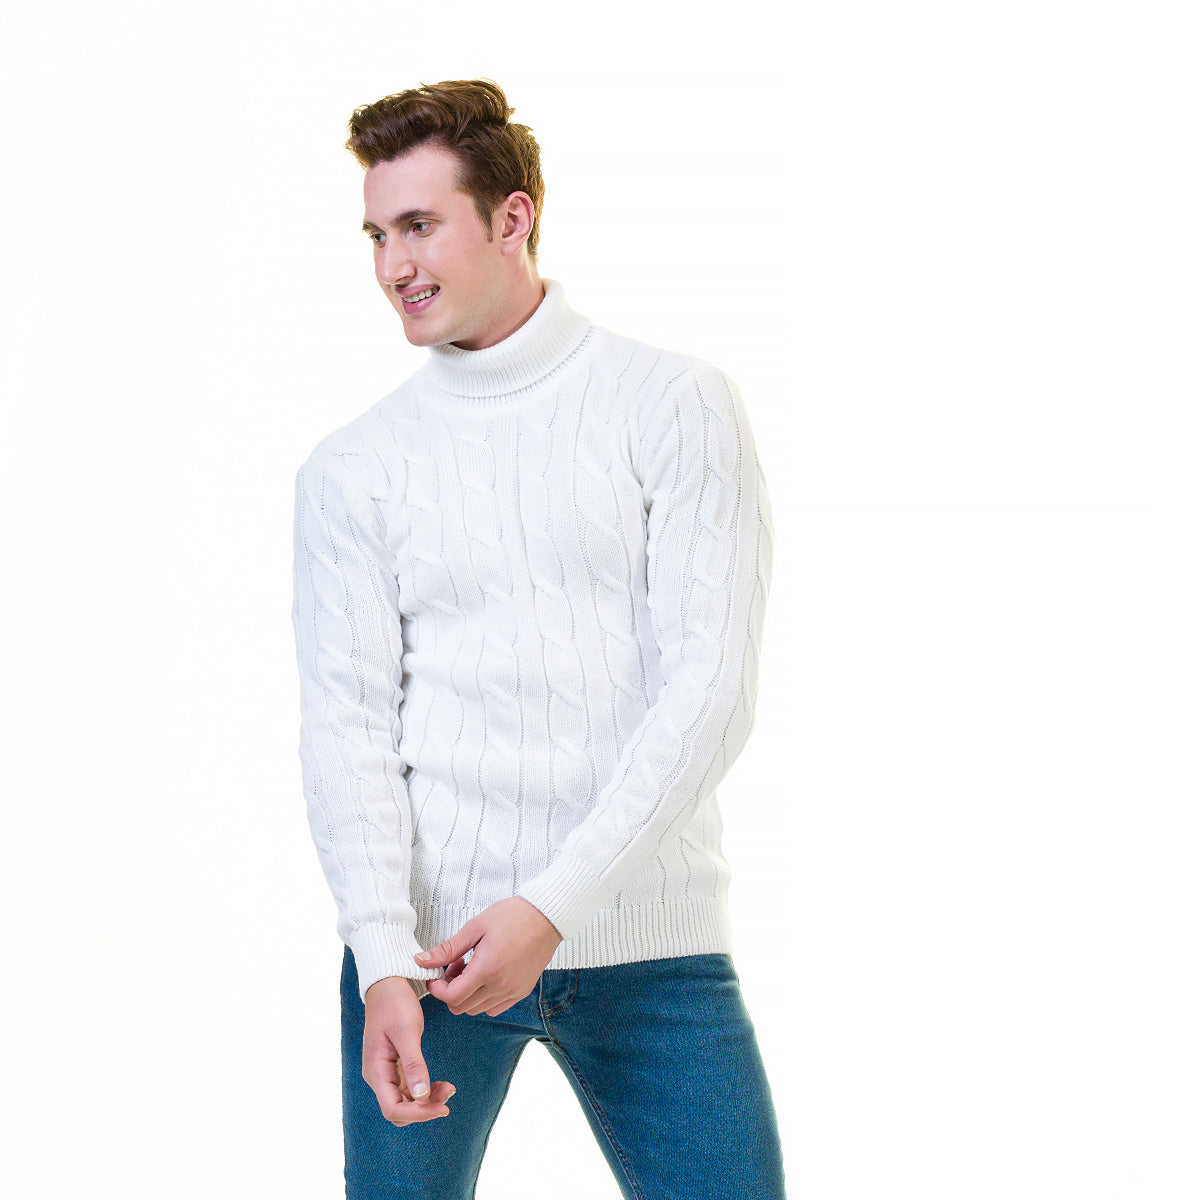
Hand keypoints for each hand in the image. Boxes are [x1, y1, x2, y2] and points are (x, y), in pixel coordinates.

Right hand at [362, 977, 455, 1125]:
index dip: (418, 1114)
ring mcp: (385, 1072)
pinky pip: (408, 1089)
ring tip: (449, 1087)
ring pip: (405, 1101)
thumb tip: (421, 1096)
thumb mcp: (407, 1031)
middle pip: (399, 1109)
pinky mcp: (394, 1066)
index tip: (443, 1107)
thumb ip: (413, 1064)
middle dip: (425, 1108)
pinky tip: (439, 1083)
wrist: (388, 984)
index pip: (393, 1109)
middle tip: (450, 1092)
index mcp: (375, 1070)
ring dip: (427, 1101)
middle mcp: (378, 1076)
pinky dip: (424, 1090)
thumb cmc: (395, 1003)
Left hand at [419, 897, 562, 1017]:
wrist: (546, 916)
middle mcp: (501, 985)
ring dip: (467, 995)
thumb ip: (448, 948)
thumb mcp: (475, 927)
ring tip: (472, 969)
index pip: (452, 997)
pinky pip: (494, 1008)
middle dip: (450, 990)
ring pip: (477, 1010)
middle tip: (455, 966)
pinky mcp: (522, 992)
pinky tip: (485, 977)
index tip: (435, 974)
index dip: (437, 989)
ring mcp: (513, 991)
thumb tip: (421, 960)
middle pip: (461, 1007)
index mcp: (487, 968)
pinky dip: (483, 999)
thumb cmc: (512, 916)